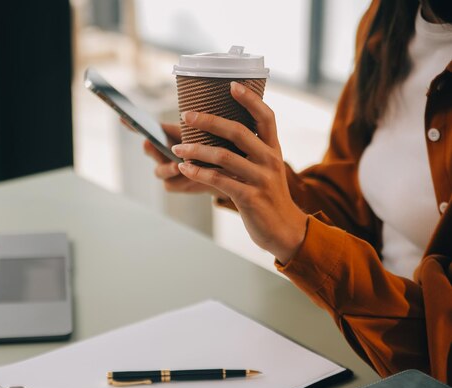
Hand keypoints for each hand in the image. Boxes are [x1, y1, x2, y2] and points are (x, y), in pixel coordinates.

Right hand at [123, 118, 225, 197]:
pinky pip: (170, 185)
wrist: (223, 170)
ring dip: (168, 168)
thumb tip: (170, 121)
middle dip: (152, 148)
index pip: (146, 130)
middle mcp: (161, 153)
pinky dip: (181, 181)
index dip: (132, 125)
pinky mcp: (173, 185)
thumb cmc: (208, 146)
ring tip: (177, 166)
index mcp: (165, 137)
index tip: (123, 118)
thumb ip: (181, 130)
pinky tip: (192, 179)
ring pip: (159, 171)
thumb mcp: (196, 135)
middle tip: (151, 142)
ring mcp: (165, 170)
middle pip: (149, 149)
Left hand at [171, 82, 306, 263]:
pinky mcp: (250, 197)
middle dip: (209, 121)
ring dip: (196, 150)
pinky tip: (184, 168)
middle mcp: (269, 160)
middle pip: (238, 131)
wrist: (284, 229)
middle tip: (186, 116)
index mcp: (273, 148)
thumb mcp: (266, 169)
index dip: (250, 99)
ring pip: (223, 156)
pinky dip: (198, 173)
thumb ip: (251, 150)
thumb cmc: (268, 196)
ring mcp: (260, 179)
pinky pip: (218, 180)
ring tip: (176, 148)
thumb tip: (222, 131)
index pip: (266, 116)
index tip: (231, 85)